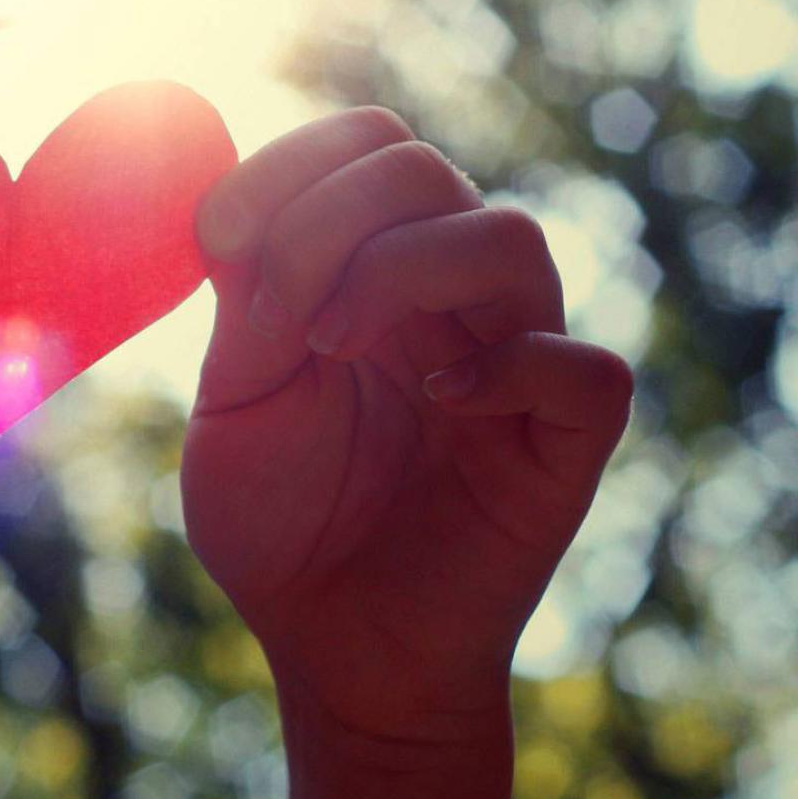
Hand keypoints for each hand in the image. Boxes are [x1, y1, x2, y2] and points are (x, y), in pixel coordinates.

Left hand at [180, 107, 631, 798]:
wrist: (332, 653)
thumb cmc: (281, 528)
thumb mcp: (235, 404)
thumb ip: (246, 303)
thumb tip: (234, 204)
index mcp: (371, 269)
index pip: (365, 145)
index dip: (290, 165)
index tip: (214, 238)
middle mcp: (451, 298)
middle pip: (425, 169)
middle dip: (330, 216)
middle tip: (277, 314)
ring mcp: (516, 361)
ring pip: (510, 238)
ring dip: (403, 269)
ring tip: (331, 346)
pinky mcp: (566, 442)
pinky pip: (583, 368)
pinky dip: (510, 364)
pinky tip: (440, 400)